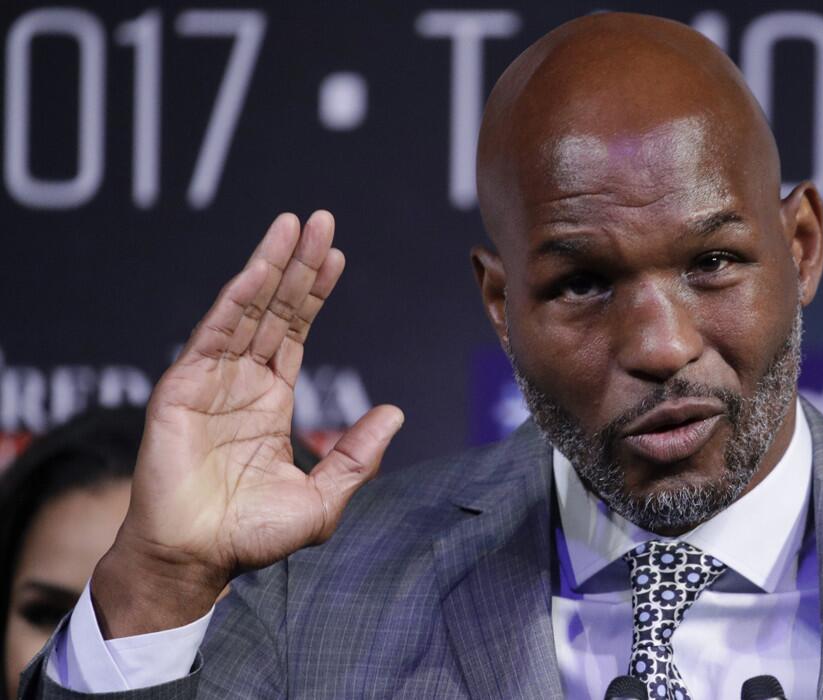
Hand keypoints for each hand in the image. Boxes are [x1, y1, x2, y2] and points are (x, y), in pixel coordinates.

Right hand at [92, 211, 403, 637]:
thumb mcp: (323, 498)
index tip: (337, 257)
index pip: (296, 332)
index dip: (315, 294)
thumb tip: (396, 412)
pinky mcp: (182, 387)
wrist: (195, 560)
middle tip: (321, 220)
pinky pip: (214, 333)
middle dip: (299, 265)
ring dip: (270, 266)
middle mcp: (241, 382)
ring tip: (295, 225)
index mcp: (270, 401)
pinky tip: (259, 269)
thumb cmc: (250, 537)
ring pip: (246, 310)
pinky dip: (237, 298)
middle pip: (275, 309)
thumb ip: (358, 455)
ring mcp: (210, 380)